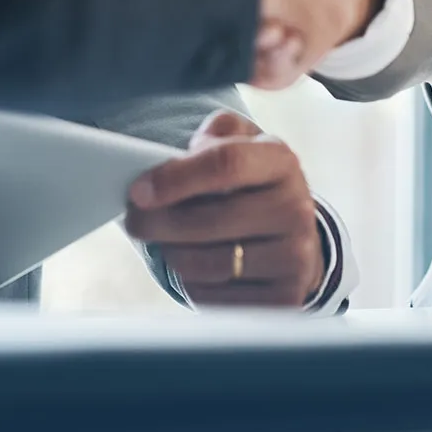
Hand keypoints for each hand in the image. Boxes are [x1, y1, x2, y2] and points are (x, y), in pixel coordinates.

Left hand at [124, 110, 324, 308]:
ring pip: (207, 264)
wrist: (298, 238)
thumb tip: (183, 158)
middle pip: (209, 221)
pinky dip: (191, 283)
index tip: (139, 190)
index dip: (176, 177)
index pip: (226, 163)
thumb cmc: (253, 184)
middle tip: (134, 220)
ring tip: (161, 242)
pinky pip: (216, 297)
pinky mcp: (283, 298)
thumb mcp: (243, 143)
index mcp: (281, 161)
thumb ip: (216, 132)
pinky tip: (190, 265)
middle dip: (158, 222)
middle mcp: (295, 209)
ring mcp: (294, 257)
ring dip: (171, 253)